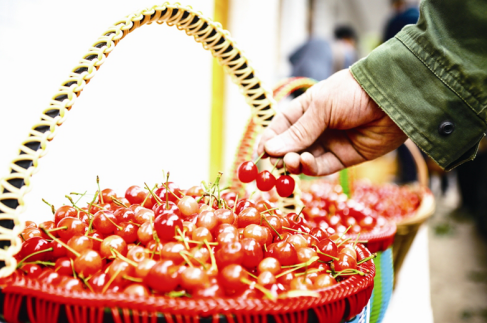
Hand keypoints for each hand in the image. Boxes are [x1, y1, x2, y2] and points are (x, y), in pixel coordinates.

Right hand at [258, 69, 407, 175]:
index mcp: (305, 109)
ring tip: (292, 161)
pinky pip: (322, 167)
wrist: (392, 98)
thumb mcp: (320, 108)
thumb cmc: (352, 93)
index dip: (268, 141)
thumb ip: (297, 132)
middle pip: (290, 147)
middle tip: (276, 163)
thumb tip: (270, 151)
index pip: (280, 128)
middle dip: (281, 156)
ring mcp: (329, 143)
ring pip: (304, 159)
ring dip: (294, 162)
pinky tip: (305, 162)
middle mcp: (315, 127)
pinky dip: (311, 168)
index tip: (258, 155)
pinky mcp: (344, 158)